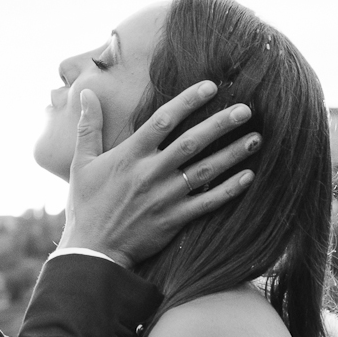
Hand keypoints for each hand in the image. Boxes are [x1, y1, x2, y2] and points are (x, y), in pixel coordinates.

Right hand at [59, 81, 258, 266]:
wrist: (93, 250)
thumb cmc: (86, 205)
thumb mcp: (81, 163)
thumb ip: (89, 128)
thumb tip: (86, 94)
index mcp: (129, 156)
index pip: (163, 121)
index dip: (188, 101)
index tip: (210, 86)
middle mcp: (150, 173)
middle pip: (192, 142)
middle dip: (221, 123)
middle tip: (246, 109)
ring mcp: (164, 197)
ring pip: (206, 170)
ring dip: (233, 153)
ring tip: (256, 138)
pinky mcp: (174, 219)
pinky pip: (207, 203)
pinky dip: (229, 190)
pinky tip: (248, 176)